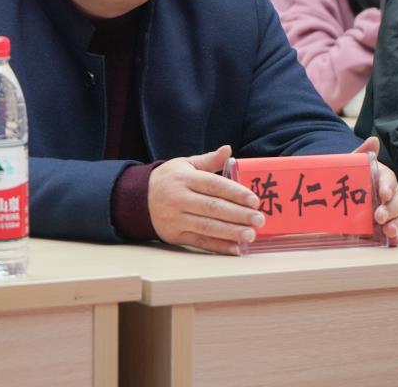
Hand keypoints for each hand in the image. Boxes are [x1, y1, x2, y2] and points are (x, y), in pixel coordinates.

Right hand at [148, 145, 264, 254]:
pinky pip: (200, 242)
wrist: (138, 198)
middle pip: (213, 208)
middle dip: (239, 214)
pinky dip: (219, 246)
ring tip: (251, 235)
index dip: (235, 193)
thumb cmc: (169, 179)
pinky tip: (235, 249)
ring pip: (208, 227)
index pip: (214, 185)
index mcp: (184, 179)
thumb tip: (228, 149)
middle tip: (259, 219)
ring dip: (232, 232)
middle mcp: (179, 199)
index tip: (254, 200)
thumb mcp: (185, 164)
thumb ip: (208, 160)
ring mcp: (176, 219)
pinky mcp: (174, 235)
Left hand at [354, 137, 397, 244]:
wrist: (339, 190)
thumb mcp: (352, 164)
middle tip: (378, 216)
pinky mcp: (381, 226)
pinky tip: (390, 241)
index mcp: (383, 178)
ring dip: (394, 225)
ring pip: (397, 218)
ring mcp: (386, 211)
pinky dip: (393, 237)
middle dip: (389, 209)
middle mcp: (389, 195)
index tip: (382, 193)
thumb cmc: (350, 176)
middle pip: (396, 202)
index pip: (389, 181)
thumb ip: (362, 153)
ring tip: (387, 231)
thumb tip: (373, 140)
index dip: (387, 187)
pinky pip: (390, 232)